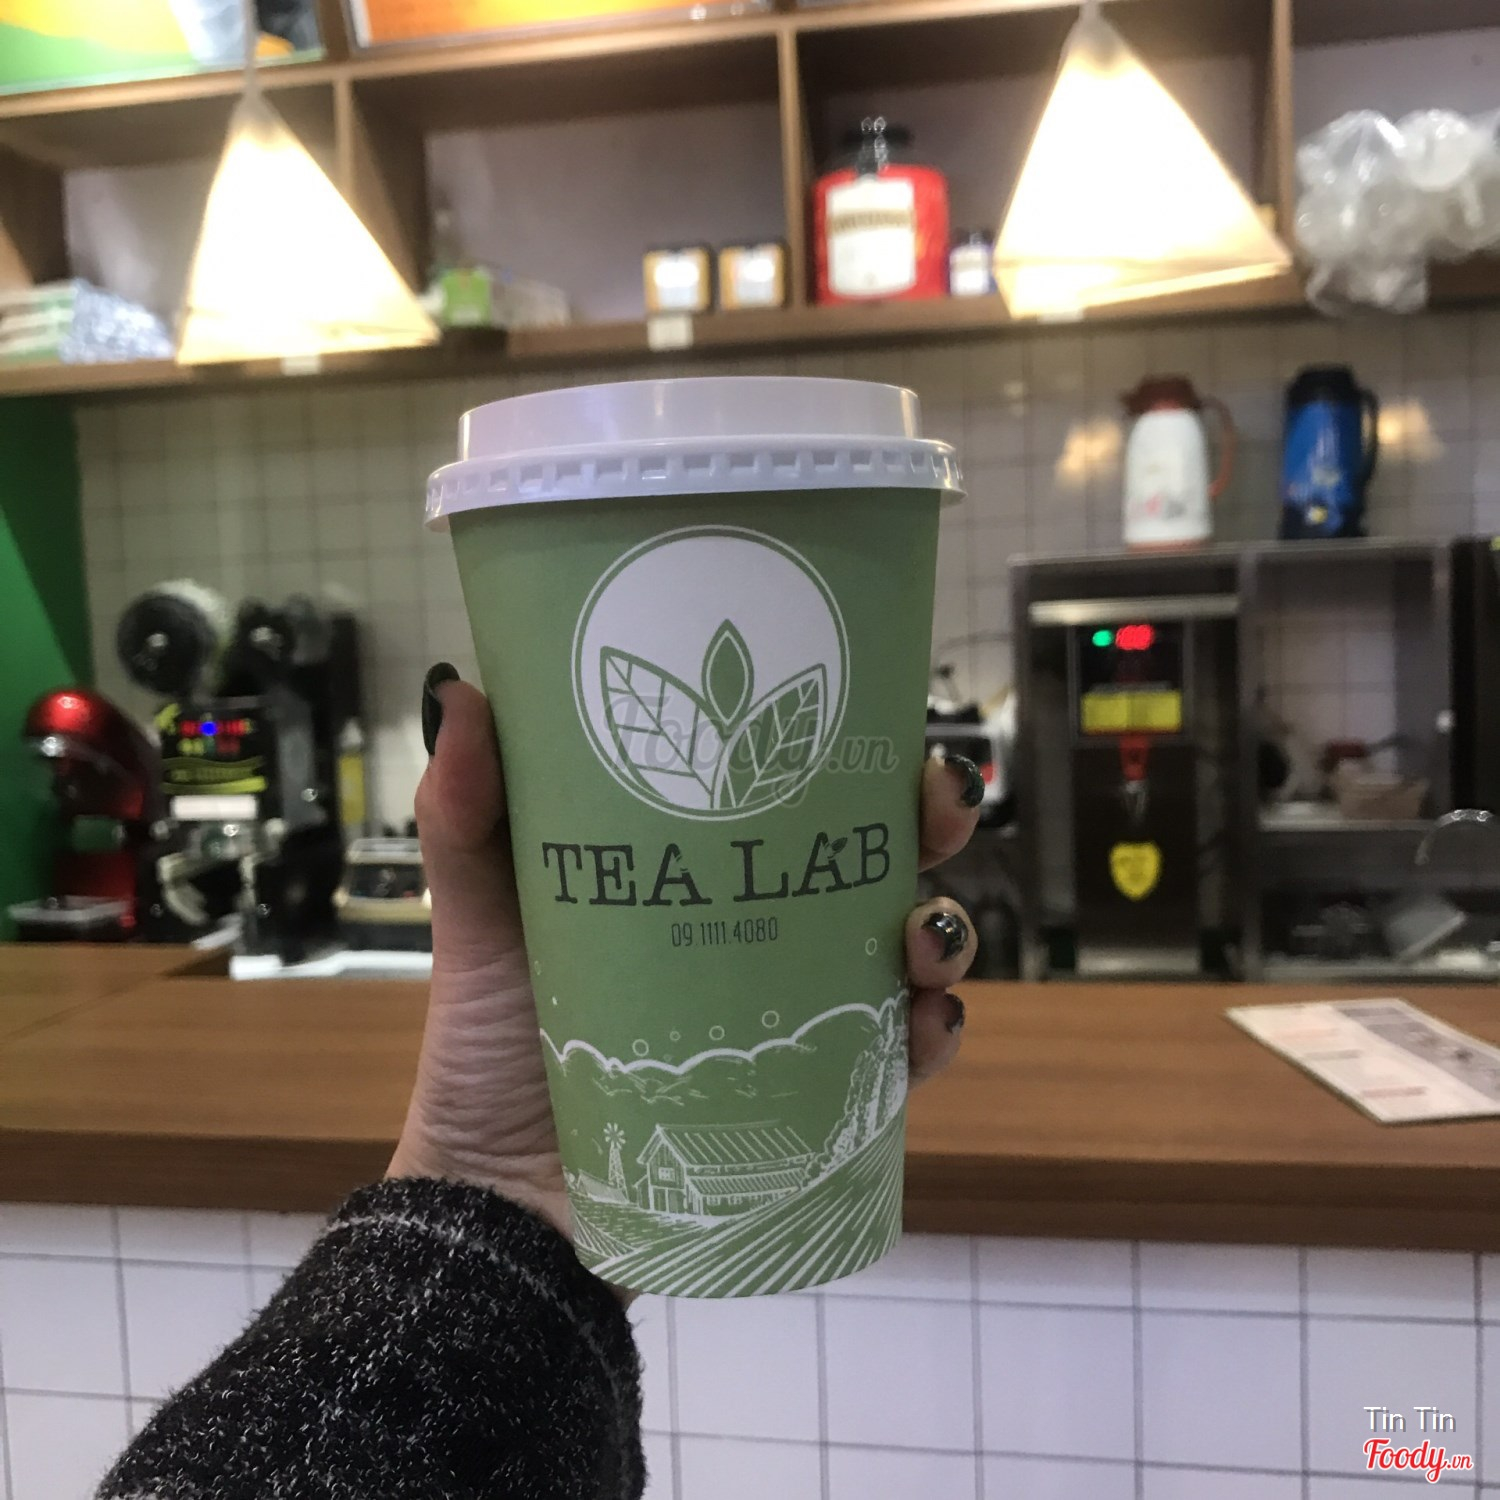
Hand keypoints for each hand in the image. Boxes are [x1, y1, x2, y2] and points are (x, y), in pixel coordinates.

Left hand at [390, 665, 983, 1239]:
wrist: (503, 1196)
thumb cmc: (492, 1043)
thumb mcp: (482, 919)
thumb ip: (467, 818)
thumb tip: (461, 694)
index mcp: (698, 871)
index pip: (790, 791)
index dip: (851, 749)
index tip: (880, 722)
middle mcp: (760, 933)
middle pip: (873, 858)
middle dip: (927, 823)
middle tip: (935, 812)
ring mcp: (793, 1016)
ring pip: (904, 953)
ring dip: (940, 933)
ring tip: (919, 940)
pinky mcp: (810, 1099)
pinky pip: (896, 1063)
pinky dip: (929, 1039)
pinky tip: (923, 1026)